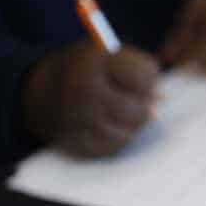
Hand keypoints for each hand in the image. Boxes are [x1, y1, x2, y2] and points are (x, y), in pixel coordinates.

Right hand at [22, 41, 159, 156]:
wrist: (42, 92)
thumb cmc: (90, 71)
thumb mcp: (110, 56)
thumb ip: (140, 70)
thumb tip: (163, 99)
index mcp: (96, 59)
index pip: (145, 77)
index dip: (150, 80)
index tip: (142, 80)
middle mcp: (85, 88)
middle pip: (138, 111)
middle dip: (143, 108)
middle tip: (134, 102)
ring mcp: (78, 117)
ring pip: (127, 134)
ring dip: (131, 127)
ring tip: (122, 114)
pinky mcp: (74, 141)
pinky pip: (111, 148)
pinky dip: (116, 140)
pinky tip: (109, 127)